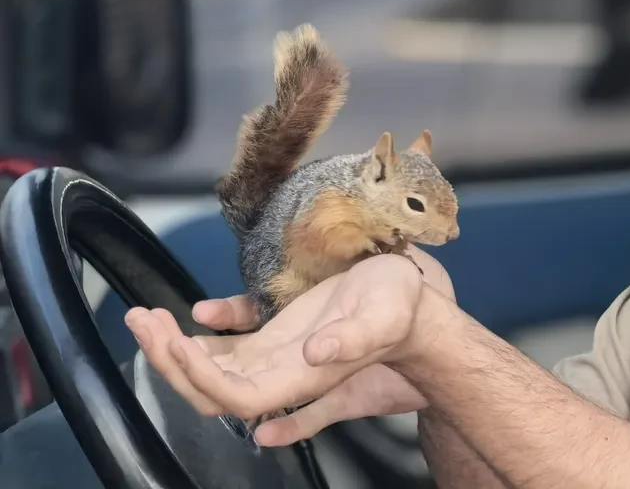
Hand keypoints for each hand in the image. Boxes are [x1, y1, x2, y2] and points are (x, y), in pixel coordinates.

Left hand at [126, 246, 453, 445]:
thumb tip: (318, 354)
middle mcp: (280, 377)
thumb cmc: (401, 310)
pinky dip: (199, 338)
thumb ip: (350, 339)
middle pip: (208, 389)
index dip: (197, 377)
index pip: (234, 397)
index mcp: (301, 378)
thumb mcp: (381, 318)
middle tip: (143, 321)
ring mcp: (275, 360)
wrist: (414, 305)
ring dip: (173, 349)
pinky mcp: (276, 339)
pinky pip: (227, 350)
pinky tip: (188, 317)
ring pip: (210, 370)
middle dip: (168, 360)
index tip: (177, 343)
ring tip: (145, 317)